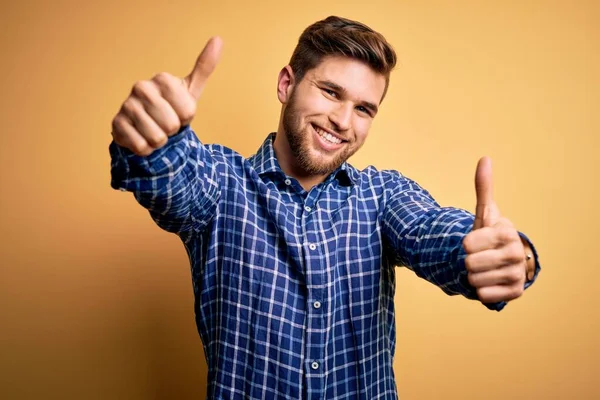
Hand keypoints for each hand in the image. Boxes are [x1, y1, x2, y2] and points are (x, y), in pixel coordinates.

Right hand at [111, 37, 222, 155]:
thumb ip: (204, 67)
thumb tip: (218, 39)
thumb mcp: (190, 90)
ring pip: (157, 138)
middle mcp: (141, 87)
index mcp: (162, 79)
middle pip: (172, 125)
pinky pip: (142, 146)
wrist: (145, 126)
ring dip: (159, 141)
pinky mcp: (116, 124)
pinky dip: (146, 149)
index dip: (186, 117)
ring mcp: (127, 105)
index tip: (178, 111)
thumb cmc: (171, 107)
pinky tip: (141, 137)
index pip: (188, 112)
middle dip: (172, 130)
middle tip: (165, 122)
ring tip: (154, 129)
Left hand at [462, 157, 527, 302]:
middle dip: (468, 261)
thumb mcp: (484, 213)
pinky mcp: (515, 293)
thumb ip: (483, 188)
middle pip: (470, 263)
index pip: (468, 244)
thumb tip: (485, 159)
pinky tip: (489, 281)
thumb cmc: (490, 235)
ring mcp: (518, 274)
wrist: (504, 261)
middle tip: (479, 257)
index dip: (466, 243)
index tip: (475, 241)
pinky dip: (481, 290)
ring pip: (474, 281)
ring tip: (484, 268)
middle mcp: (516, 253)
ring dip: (473, 276)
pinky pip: (484, 295)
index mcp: (507, 232)